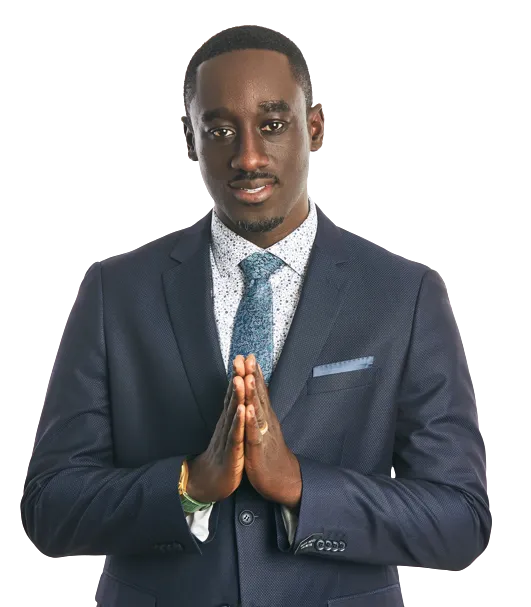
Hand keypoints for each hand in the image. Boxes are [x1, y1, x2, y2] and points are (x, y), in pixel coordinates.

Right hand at [186, 363, 246, 502]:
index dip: (240, 375)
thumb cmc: (222, 457)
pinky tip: (243, 409)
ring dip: (237, 395)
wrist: (208, 483)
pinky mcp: (231, 453)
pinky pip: (236, 435)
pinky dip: (239, 422)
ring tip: (241, 377)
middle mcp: (226, 425)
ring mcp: (228, 437)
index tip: (245, 357)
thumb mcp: (229, 433)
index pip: (234, 394)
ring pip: (234, 413)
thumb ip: (233, 415)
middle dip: (238, 377)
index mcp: (229, 420)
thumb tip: (237, 397)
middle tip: (242, 358)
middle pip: (233, 397)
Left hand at [242, 354, 301, 509]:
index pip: (259, 391)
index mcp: (265, 416)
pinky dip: (251, 421)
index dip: (253, 373)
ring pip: (257, 410)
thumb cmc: (271, 453)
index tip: (248, 355)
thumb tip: (260, 394)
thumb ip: (263, 410)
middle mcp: (266, 421)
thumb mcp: (266, 428)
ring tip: (247, 377)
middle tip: (247, 357)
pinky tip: (248, 409)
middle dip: (251, 375)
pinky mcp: (259, 450)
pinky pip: (254, 433)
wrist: (283, 479)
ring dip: (252, 393)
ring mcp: (264, 434)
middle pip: (258, 395)